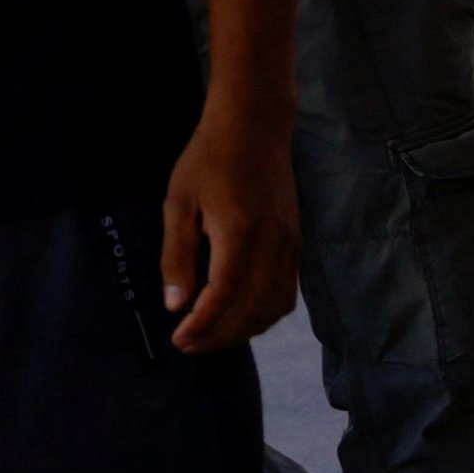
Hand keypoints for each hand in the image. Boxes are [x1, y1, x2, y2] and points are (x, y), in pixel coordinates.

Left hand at [156, 110, 301, 353]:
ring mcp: (290, 245)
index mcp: (239, 233)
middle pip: (252, 310)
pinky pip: (286, 293)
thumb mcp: (178, 202)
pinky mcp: (297, 244)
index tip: (179, 340)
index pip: (224, 296)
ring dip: (244, 330)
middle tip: (189, 345)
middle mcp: (273, 245)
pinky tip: (240, 316)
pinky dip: (264, 314)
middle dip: (220, 336)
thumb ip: (177, 255)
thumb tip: (176, 305)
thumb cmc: (208, 159)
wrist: (255, 126)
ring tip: (211, 336)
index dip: (203, 325)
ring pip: (275, 307)